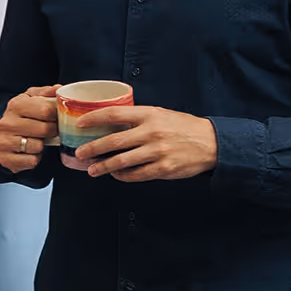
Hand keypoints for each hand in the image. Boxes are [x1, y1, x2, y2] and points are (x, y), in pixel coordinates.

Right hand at [0, 86, 58, 173]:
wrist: (5, 137)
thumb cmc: (23, 117)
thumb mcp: (32, 100)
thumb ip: (46, 92)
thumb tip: (59, 88)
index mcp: (15, 105)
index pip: (46, 110)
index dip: (56, 115)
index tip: (57, 118)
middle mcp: (7, 123)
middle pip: (43, 129)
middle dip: (53, 131)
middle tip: (52, 131)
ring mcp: (4, 141)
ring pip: (37, 146)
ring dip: (43, 145)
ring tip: (39, 141)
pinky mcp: (5, 159)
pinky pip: (31, 161)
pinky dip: (35, 158)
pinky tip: (31, 152)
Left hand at [75, 105, 217, 181]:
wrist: (210, 142)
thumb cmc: (183, 127)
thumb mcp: (161, 114)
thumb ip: (139, 118)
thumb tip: (111, 124)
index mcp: (149, 114)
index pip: (114, 114)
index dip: (94, 119)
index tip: (80, 124)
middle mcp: (151, 132)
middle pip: (114, 141)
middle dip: (93, 148)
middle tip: (80, 153)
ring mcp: (157, 152)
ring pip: (122, 162)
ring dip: (104, 167)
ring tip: (92, 170)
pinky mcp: (163, 168)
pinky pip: (136, 175)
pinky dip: (123, 176)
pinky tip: (116, 175)